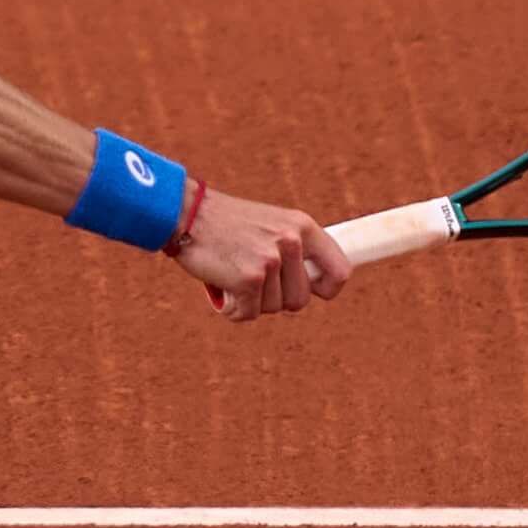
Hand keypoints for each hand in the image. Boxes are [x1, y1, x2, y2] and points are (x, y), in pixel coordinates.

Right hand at [175, 187, 349, 321]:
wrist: (188, 214)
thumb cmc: (226, 224)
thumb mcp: (271, 225)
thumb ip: (294, 249)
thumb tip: (313, 285)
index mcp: (303, 227)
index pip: (340, 272)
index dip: (325, 289)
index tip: (311, 291)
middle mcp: (291, 242)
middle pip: (300, 300)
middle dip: (276, 298)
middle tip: (253, 278)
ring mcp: (270, 261)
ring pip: (273, 308)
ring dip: (251, 301)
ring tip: (233, 274)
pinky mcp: (248, 279)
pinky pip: (248, 314)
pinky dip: (233, 309)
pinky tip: (222, 287)